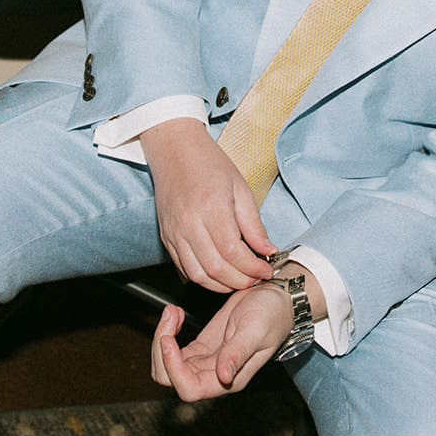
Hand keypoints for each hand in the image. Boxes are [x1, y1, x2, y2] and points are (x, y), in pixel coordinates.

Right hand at [141, 118, 278, 291]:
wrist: (174, 150)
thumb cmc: (208, 164)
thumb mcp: (240, 189)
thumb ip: (254, 224)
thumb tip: (268, 251)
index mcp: (211, 208)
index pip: (232, 251)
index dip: (252, 267)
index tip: (266, 269)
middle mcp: (189, 223)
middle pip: (215, 268)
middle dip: (240, 281)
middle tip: (256, 278)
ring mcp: (174, 233)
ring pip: (198, 275)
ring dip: (222, 285)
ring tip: (240, 280)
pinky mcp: (167, 238)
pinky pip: (184, 268)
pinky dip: (204, 278)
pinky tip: (220, 275)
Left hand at [150, 286, 290, 400]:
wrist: (276, 299)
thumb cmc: (272, 315)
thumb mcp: (255, 331)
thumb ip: (238, 353)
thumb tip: (224, 376)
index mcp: (229, 380)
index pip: (189, 389)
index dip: (173, 370)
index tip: (169, 340)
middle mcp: (214, 376)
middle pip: (170, 380)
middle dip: (161, 352)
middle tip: (169, 320)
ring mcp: (205, 362)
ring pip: (167, 365)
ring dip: (162, 339)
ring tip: (172, 312)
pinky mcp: (199, 348)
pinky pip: (173, 349)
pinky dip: (168, 330)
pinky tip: (176, 313)